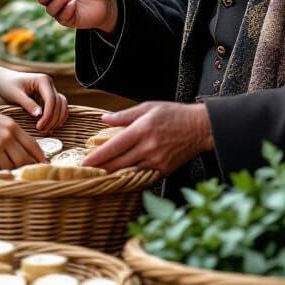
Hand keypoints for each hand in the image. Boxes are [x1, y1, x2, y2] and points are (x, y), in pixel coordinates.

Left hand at [0, 68, 67, 132]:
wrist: (3, 79)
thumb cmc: (7, 85)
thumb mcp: (15, 94)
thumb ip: (28, 104)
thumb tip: (40, 115)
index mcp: (42, 80)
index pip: (51, 99)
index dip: (48, 115)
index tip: (40, 127)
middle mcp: (49, 83)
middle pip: (58, 103)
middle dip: (52, 119)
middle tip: (42, 131)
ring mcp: (50, 89)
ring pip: (62, 105)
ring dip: (57, 119)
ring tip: (46, 130)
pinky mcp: (48, 96)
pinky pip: (58, 107)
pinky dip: (57, 116)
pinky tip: (51, 126)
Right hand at [0, 100, 46, 170]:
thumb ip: (10, 132)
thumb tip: (21, 149)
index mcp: (12, 126)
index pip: (32, 144)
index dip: (39, 157)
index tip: (44, 164)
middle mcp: (6, 136)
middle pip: (23, 158)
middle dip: (26, 167)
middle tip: (26, 173)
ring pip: (9, 165)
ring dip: (7, 168)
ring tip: (1, 165)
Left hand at [83, 101, 213, 174]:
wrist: (200, 128)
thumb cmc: (174, 114)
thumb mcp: (148, 107)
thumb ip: (124, 115)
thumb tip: (104, 119)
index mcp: (142, 130)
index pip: (114, 146)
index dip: (97, 156)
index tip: (84, 162)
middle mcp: (148, 147)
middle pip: (118, 163)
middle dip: (100, 168)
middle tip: (86, 171)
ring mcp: (156, 161)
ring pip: (128, 172)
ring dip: (112, 174)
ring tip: (99, 174)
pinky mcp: (164, 170)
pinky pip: (142, 176)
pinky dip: (129, 177)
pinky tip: (120, 176)